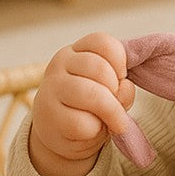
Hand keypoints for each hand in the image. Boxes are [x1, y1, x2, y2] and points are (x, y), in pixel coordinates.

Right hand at [28, 32, 135, 175]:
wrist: (58, 133)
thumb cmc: (90, 107)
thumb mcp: (108, 91)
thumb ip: (120, 86)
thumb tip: (125, 87)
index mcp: (75, 52)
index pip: (101, 42)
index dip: (120, 60)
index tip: (121, 77)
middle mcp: (59, 64)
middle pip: (100, 68)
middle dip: (117, 90)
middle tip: (117, 103)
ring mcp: (51, 89)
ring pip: (93, 95)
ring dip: (112, 111)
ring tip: (116, 122)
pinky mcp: (49, 116)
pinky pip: (83, 122)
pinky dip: (96, 130)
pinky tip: (93, 130)